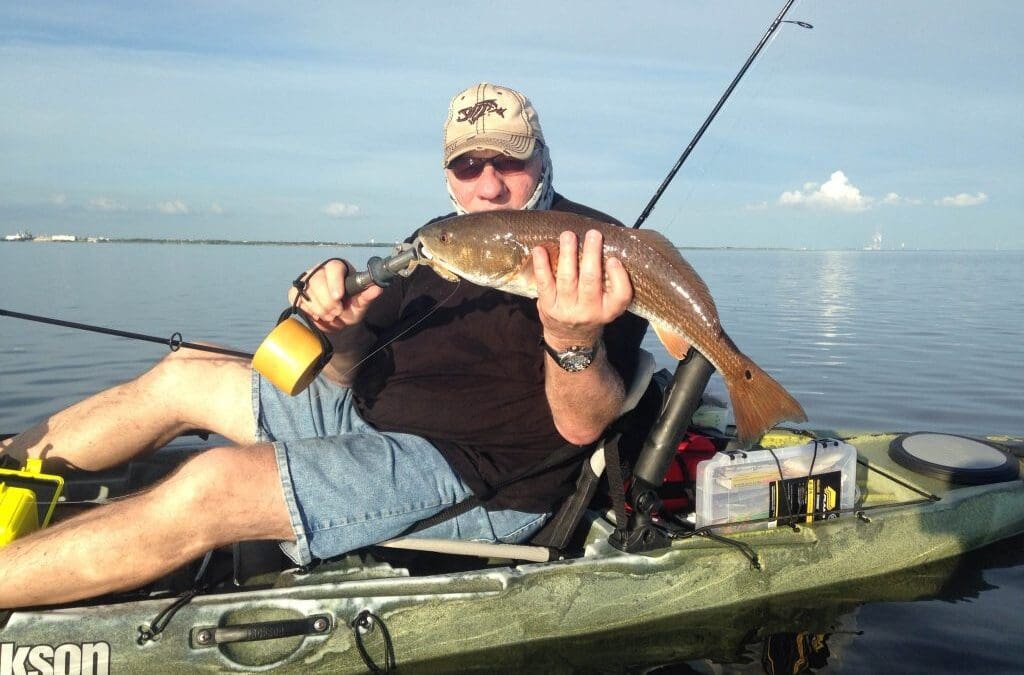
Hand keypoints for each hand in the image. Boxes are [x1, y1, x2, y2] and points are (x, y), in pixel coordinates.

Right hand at [288, 259, 382, 332]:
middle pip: (317, 281)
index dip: (334, 282)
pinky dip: (309, 310)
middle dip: (328, 302)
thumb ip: (367, 296)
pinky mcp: (296, 291)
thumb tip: (378, 287)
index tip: (339, 297)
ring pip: (308, 292)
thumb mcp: (360, 304)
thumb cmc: (350, 306)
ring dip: (320, 309)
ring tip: (331, 315)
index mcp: (339, 268)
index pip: (334, 267)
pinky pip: (299, 300)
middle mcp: (321, 270)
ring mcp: (307, 279)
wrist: (338, 319)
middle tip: (338, 312)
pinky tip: (319, 314)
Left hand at [532, 229, 632, 347]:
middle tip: (593, 234)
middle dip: (592, 255)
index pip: (621, 295)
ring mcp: (567, 310)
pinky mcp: (548, 307)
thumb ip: (609, 282)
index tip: (614, 259)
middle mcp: (589, 312)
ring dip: (568, 254)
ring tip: (568, 235)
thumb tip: (603, 246)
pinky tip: (540, 250)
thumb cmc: (591, 312)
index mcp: (609, 310)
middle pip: (591, 281)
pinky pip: (544, 284)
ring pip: (567, 279)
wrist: (570, 339)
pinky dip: (542, 266)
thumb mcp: (607, 304)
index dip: (619, 276)